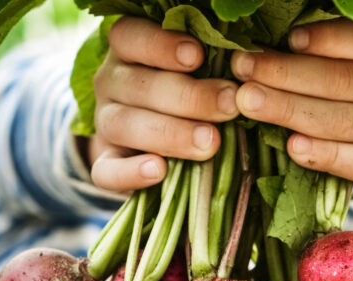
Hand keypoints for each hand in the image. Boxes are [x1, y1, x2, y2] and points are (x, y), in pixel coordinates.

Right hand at [89, 17, 238, 191]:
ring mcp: (105, 123)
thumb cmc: (188, 92)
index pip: (130, 36)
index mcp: (128, 49)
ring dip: (170, 134)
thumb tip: (246, 66)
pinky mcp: (105, 163)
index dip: (161, 45)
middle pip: (137, 85)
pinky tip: (159, 170)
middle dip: (187, 97)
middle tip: (229, 106)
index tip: (198, 56)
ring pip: (123, 124)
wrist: (154, 143)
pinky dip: (131, 172)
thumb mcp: (196, 71)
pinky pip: (107, 170)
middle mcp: (110, 82)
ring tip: (210, 142)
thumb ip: (211, 64)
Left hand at [230, 20, 352, 188]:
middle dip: (286, 75)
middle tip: (243, 69)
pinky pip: (351, 162)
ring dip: (288, 111)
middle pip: (344, 81)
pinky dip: (320, 155)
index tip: (288, 39)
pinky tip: (290, 146)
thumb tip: (273, 41)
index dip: (327, 39)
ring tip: (248, 101)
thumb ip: (336, 50)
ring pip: (340, 121)